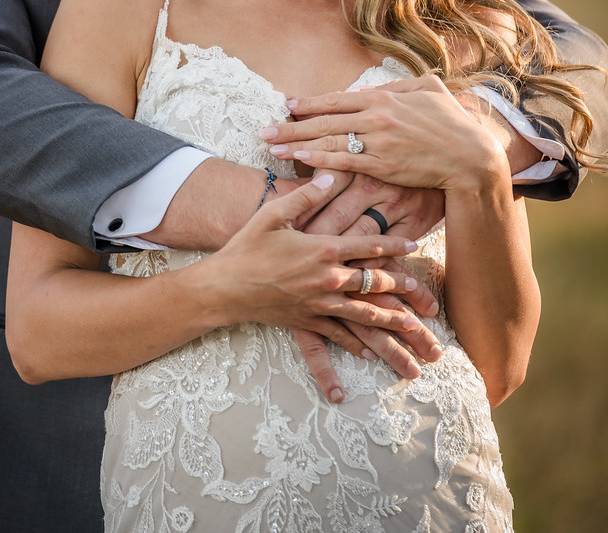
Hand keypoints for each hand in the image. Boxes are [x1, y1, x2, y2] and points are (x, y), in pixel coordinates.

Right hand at [201, 175, 431, 401]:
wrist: (223, 288)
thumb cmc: (245, 248)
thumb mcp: (273, 214)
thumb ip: (306, 196)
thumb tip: (331, 175)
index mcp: (323, 249)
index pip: (369, 246)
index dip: (394, 245)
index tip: (414, 245)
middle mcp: (328, 278)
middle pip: (374, 282)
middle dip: (401, 285)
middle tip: (422, 290)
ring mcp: (318, 303)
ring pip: (364, 313)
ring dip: (390, 320)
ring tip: (411, 326)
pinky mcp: (306, 322)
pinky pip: (337, 335)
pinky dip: (355, 344)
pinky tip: (369, 352)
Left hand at [262, 75, 509, 189]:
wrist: (470, 156)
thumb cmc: (451, 123)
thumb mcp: (428, 91)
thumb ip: (397, 88)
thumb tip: (373, 90)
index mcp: (383, 98)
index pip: (336, 100)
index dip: (308, 104)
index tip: (287, 106)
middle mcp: (375, 117)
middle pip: (323, 120)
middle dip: (290, 126)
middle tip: (263, 130)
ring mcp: (377, 142)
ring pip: (328, 141)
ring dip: (296, 144)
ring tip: (272, 147)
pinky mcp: (381, 166)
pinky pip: (343, 162)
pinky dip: (319, 160)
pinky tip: (299, 160)